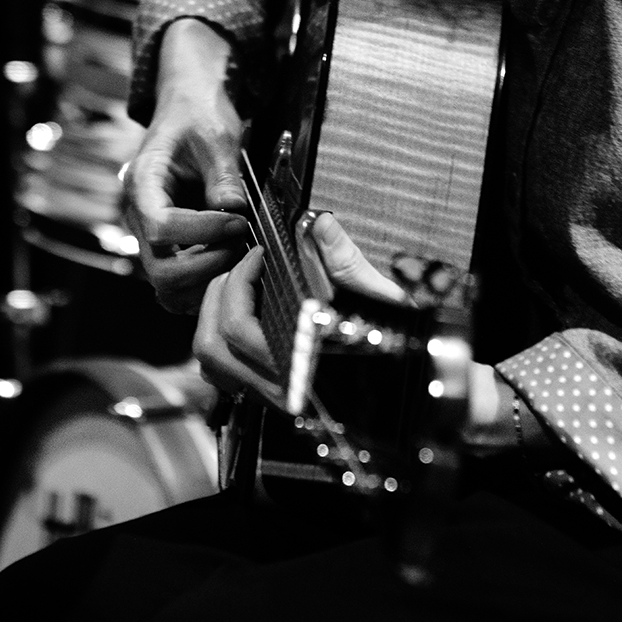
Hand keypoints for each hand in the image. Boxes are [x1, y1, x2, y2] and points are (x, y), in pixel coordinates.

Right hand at [122, 19, 249, 311]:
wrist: (187, 108)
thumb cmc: (197, 115)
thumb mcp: (215, 135)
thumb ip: (223, 175)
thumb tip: (234, 211)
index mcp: (142, 183)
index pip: (161, 228)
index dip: (205, 232)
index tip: (239, 221)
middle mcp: (139, 216)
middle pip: (160, 270)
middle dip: (207, 263)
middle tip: (242, 242)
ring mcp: (150, 236)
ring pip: (167, 287)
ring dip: (207, 279)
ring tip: (238, 251)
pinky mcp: (167, 247)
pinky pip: (178, 285)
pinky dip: (204, 283)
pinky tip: (231, 258)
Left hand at [192, 213, 405, 406]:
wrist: (409, 366)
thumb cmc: (395, 338)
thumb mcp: (376, 294)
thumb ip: (343, 259)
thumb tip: (320, 225)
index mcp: (302, 369)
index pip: (238, 329)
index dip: (240, 282)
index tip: (259, 255)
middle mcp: (282, 391)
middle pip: (212, 345)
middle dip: (220, 294)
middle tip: (245, 265)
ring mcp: (272, 396)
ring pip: (211, 362)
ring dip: (212, 316)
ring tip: (236, 284)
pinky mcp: (269, 393)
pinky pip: (223, 372)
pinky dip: (220, 338)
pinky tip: (240, 311)